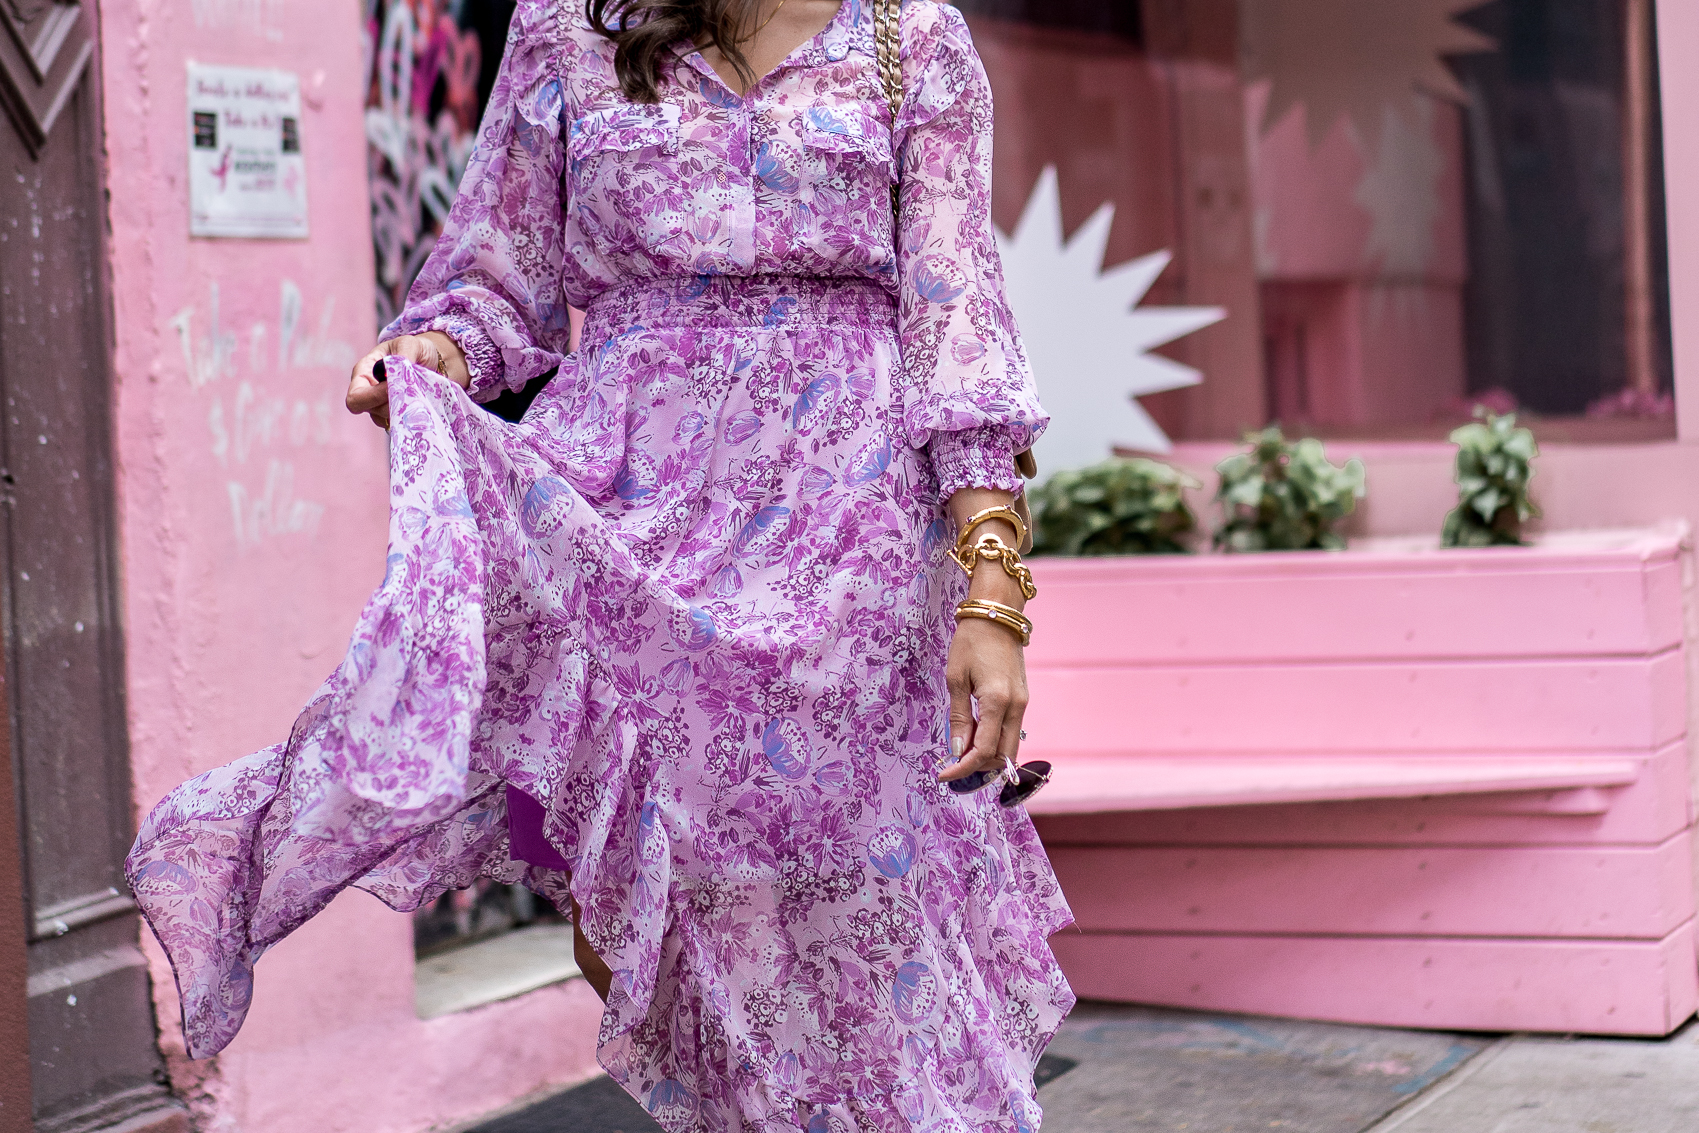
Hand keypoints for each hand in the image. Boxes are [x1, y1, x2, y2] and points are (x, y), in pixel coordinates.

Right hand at [346, 332, 469, 429]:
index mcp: (363, 373)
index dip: (372, 397)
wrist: (432, 360)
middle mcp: (369, 393)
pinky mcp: (398, 416)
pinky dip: (413, 417)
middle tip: (412, 394)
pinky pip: (402, 424)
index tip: (393, 388)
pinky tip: (423, 404)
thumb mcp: (410, 343)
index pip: (356, 397)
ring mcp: (382, 407)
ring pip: (388, 419)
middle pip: (372, 412)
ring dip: (405, 411)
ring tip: (420, 395)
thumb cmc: (415, 348)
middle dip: (392, 405)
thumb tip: (397, 371)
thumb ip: (404, 354)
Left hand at [938, 611, 1028, 784]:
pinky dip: (993, 740)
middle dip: (978, 767)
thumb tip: (958, 751)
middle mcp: (1016, 707)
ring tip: (960, 747)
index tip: (944, 774)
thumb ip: (959, 718)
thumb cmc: (971, 643)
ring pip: (1009, 746)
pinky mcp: (1022, 699)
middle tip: (953, 765)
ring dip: (986, 754)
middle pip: (1003, 756)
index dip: (964, 768)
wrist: (996, 616)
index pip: (984, 751)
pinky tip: (973, 733)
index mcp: (998, 702)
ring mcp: (1023, 704)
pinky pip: (1010, 730)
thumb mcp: (956, 679)